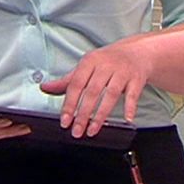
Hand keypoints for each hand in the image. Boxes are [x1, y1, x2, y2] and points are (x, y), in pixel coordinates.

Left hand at [42, 40, 156, 136]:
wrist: (138, 52)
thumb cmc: (108, 61)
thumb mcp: (87, 66)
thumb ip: (67, 80)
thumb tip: (45, 87)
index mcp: (90, 61)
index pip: (76, 84)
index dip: (69, 104)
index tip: (65, 121)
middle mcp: (106, 65)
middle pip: (92, 91)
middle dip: (83, 114)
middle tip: (76, 131)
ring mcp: (122, 71)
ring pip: (110, 94)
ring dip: (101, 115)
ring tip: (92, 130)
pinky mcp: (136, 79)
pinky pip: (132, 95)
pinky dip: (130, 107)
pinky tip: (126, 120)